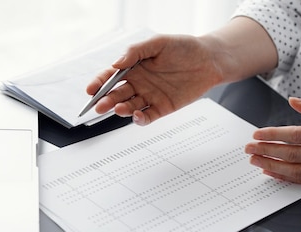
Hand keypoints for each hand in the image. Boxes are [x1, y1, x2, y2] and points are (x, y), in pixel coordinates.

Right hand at [86, 34, 222, 125]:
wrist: (209, 60)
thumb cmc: (184, 48)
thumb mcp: (158, 43)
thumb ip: (136, 51)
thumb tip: (116, 63)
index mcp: (133, 67)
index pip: (110, 77)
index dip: (99, 83)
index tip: (91, 90)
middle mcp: (139, 83)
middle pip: (117, 94)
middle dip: (106, 100)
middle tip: (99, 105)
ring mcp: (150, 96)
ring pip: (129, 107)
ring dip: (121, 109)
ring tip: (118, 109)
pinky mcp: (162, 108)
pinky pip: (147, 116)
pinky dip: (139, 119)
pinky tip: (136, 116)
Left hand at [244, 98, 300, 182]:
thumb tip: (293, 101)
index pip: (297, 136)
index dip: (274, 135)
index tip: (257, 134)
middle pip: (292, 155)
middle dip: (267, 151)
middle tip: (248, 148)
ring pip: (295, 171)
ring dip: (271, 166)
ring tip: (254, 160)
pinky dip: (284, 177)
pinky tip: (271, 172)